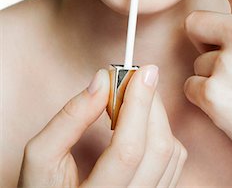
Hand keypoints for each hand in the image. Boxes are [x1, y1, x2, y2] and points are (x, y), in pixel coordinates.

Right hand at [18, 65, 186, 186]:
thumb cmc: (43, 186)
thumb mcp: (42, 156)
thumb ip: (69, 118)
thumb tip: (102, 80)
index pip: (128, 149)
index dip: (139, 104)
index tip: (142, 71)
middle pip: (157, 150)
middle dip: (151, 104)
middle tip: (137, 78)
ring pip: (171, 154)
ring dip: (157, 116)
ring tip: (133, 100)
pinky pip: (174, 161)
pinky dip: (161, 132)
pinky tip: (139, 123)